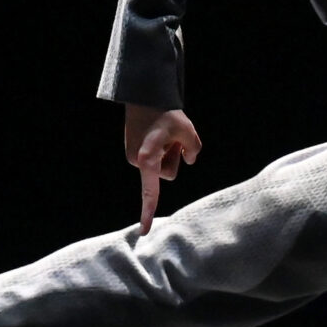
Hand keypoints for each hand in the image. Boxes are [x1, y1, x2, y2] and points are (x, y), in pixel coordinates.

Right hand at [122, 103, 202, 234]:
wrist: (145, 96)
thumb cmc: (166, 113)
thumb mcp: (188, 131)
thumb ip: (193, 150)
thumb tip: (189, 159)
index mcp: (148, 160)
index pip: (151, 192)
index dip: (148, 212)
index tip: (144, 231)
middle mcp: (137, 161)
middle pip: (167, 174)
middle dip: (174, 159)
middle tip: (173, 138)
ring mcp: (133, 157)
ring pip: (161, 166)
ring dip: (168, 153)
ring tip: (165, 133)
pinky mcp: (134, 151)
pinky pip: (155, 158)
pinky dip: (161, 148)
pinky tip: (158, 132)